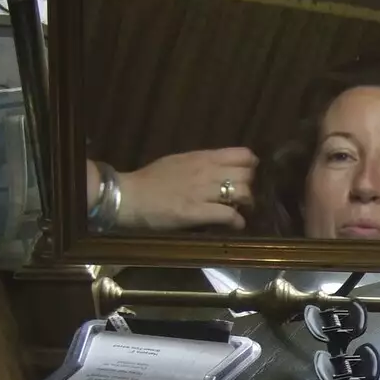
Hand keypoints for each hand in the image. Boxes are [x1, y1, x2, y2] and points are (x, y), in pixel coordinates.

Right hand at [115, 148, 257, 231]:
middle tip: (244, 197)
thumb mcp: (178, 162)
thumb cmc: (150, 181)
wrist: (129, 196)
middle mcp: (206, 172)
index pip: (241, 154)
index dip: (250, 165)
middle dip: (250, 186)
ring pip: (242, 193)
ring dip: (246, 204)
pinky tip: (236, 225)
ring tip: (240, 210)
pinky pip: (228, 215)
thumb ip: (200, 164)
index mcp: (201, 157)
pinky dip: (237, 221)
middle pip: (246, 174)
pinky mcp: (196, 212)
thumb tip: (218, 169)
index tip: (249, 174)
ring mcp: (202, 192)